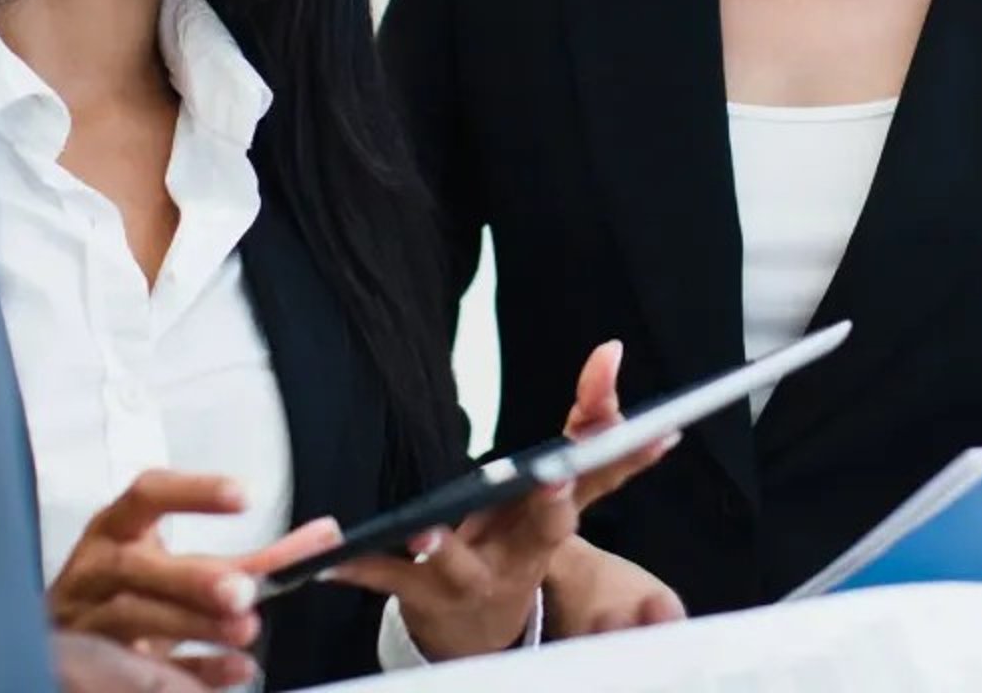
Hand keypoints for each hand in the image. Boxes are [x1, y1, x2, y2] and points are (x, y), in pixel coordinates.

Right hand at [47, 470, 341, 686]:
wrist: (67, 645)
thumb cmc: (133, 593)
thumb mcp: (182, 567)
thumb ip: (251, 559)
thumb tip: (325, 538)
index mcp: (115, 529)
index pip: (147, 494)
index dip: (192, 492)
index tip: (244, 496)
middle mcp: (95, 570)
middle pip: (136, 569)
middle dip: (192, 578)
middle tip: (244, 589)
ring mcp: (87, 621)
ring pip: (134, 619)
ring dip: (193, 625)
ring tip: (246, 629)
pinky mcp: (89, 668)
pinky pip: (140, 672)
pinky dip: (190, 672)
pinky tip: (234, 670)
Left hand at [330, 339, 678, 660]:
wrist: (479, 629)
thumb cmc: (519, 539)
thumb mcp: (553, 485)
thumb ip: (584, 420)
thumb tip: (612, 352)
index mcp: (555, 518)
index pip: (599, 478)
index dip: (627, 453)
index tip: (659, 430)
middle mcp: (522, 552)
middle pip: (543, 529)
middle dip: (552, 505)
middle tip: (555, 481)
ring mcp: (469, 576)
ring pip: (457, 562)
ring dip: (441, 545)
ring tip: (424, 525)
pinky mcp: (417, 592)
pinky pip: (381, 577)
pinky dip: (350, 566)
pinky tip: (322, 559)